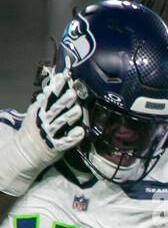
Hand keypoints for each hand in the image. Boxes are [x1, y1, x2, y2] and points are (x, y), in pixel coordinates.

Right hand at [0, 69, 85, 196]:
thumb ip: (45, 101)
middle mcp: (44, 120)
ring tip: (79, 110)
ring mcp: (49, 133)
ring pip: (60, 123)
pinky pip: (65, 141)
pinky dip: (73, 137)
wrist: (25, 151)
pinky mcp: (55, 146)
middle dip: (64, 100)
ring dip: (70, 116)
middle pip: (55, 109)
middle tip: (74, 93)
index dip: (56, 86)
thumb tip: (50, 86)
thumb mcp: (36, 112)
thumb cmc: (34, 129)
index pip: (49, 96)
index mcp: (40, 110)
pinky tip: (81, 132)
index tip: (64, 76)